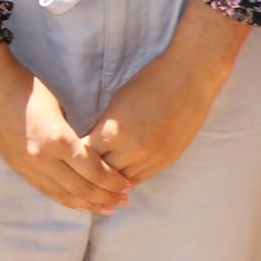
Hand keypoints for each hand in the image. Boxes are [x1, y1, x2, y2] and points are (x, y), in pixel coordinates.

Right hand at [0, 49, 130, 216]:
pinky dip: (67, 200)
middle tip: (124, 200)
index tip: (128, 184)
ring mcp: (28, 167)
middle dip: (106, 197)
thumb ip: (74, 134)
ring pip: (64, 195)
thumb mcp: (59, 108)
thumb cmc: (29, 88)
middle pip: (82, 188)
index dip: (113, 181)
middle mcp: (43, 159)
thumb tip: (94, 153)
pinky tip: (80, 204)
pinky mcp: (19, 169)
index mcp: (58, 140)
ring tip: (108, 208)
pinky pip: (47, 191)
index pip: (93, 170)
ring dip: (89, 204)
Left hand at [85, 38, 227, 182]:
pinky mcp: (167, 161)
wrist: (189, 79)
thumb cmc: (150, 82)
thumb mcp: (117, 101)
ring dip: (112, 178)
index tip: (71, 155)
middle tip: (84, 169)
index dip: (78, 155)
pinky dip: (130, 177)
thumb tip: (93, 141)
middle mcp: (132, 150)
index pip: (87, 155)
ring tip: (101, 177)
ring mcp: (152, 158)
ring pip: (123, 181)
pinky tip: (121, 176)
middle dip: (92, 169)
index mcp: (114, 131)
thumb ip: (104, 126)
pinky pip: (142, 178)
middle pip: (103, 172)